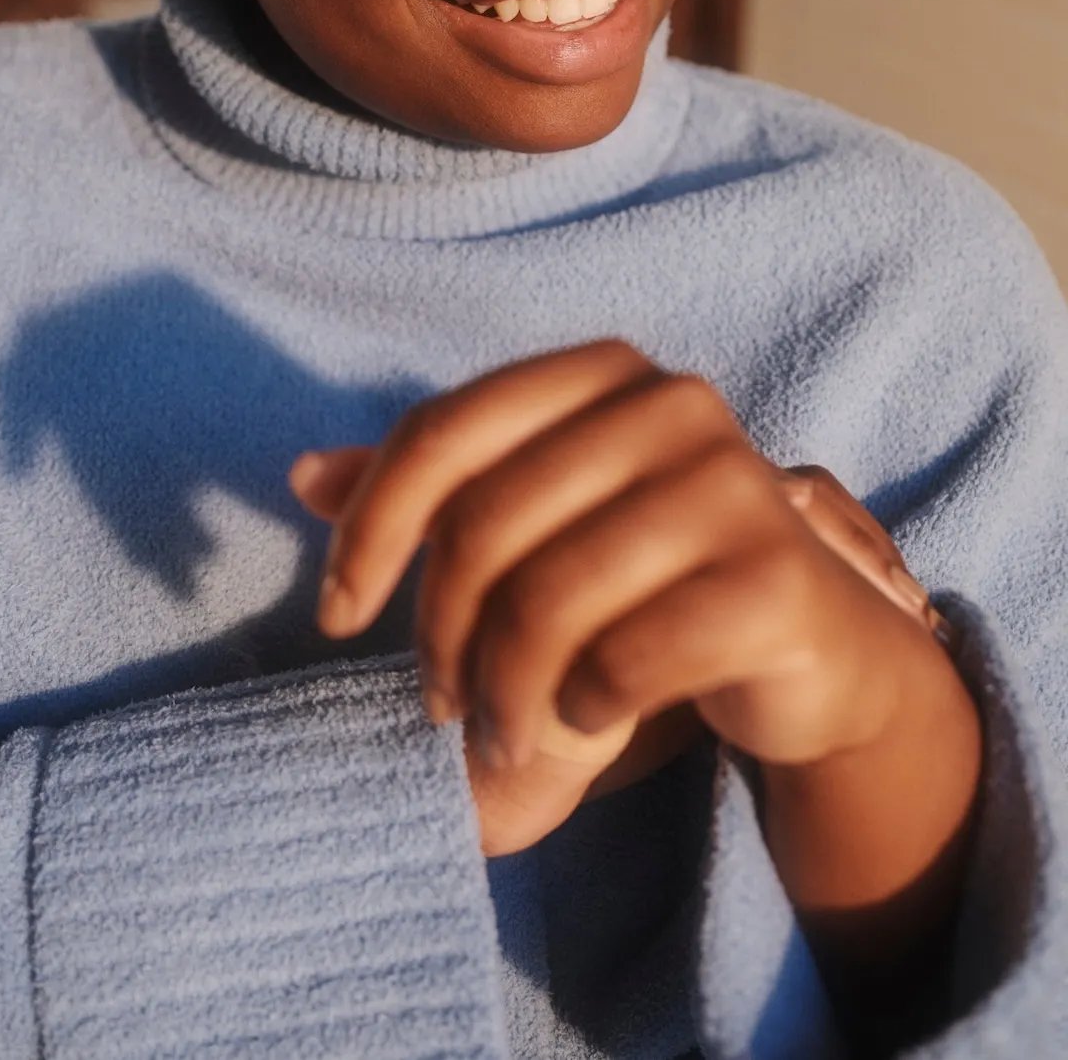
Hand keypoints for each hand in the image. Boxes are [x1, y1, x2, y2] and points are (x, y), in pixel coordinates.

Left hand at [290, 341, 952, 853]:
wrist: (807, 644)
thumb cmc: (647, 576)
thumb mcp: (538, 524)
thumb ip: (432, 494)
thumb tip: (303, 475)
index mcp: (601, 372)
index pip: (441, 432)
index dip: (368, 529)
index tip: (335, 617)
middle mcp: (670, 404)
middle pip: (483, 524)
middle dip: (436, 636)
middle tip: (438, 705)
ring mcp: (732, 484)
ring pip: (547, 600)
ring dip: (502, 695)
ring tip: (500, 737)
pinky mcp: (775, 579)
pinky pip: (623, 659)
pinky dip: (580, 711)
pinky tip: (586, 720)